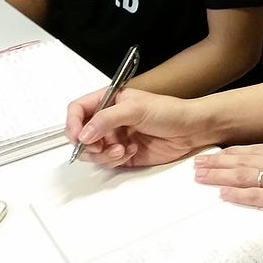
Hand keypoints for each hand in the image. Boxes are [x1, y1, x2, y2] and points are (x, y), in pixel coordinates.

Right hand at [66, 87, 209, 167]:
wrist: (190, 130)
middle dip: (87, 143)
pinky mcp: (123, 154)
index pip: (78, 110)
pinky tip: (130, 151)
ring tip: (121, 149)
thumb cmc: (170, 111)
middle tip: (99, 146)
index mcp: (109, 100)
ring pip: (93, 151)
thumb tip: (85, 133)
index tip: (78, 136)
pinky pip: (107, 161)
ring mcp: (115, 137)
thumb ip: (107, 119)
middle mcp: (109, 119)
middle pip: (81, 134)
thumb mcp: (136, 109)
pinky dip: (115, 160)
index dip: (72, 123)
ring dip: (103, 154)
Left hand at [194, 143, 262, 238]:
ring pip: (246, 175)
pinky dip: (238, 195)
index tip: (213, 154)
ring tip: (202, 177)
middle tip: (198, 164)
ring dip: (220, 176)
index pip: (253, 149)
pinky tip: (224, 193)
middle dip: (218, 162)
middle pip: (244, 160)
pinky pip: (258, 196)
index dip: (230, 152)